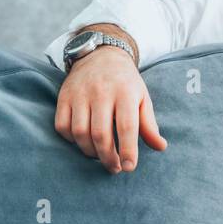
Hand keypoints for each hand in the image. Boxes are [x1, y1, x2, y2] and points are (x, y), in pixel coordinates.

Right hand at [53, 46, 167, 172]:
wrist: (101, 55)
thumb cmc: (126, 83)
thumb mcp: (142, 98)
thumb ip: (149, 124)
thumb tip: (160, 147)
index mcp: (125, 93)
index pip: (126, 126)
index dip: (128, 150)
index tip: (129, 168)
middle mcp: (101, 92)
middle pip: (100, 133)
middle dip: (108, 157)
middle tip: (115, 168)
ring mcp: (79, 94)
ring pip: (79, 132)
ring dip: (89, 151)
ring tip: (100, 156)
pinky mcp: (63, 97)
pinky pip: (62, 126)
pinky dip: (71, 140)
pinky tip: (83, 142)